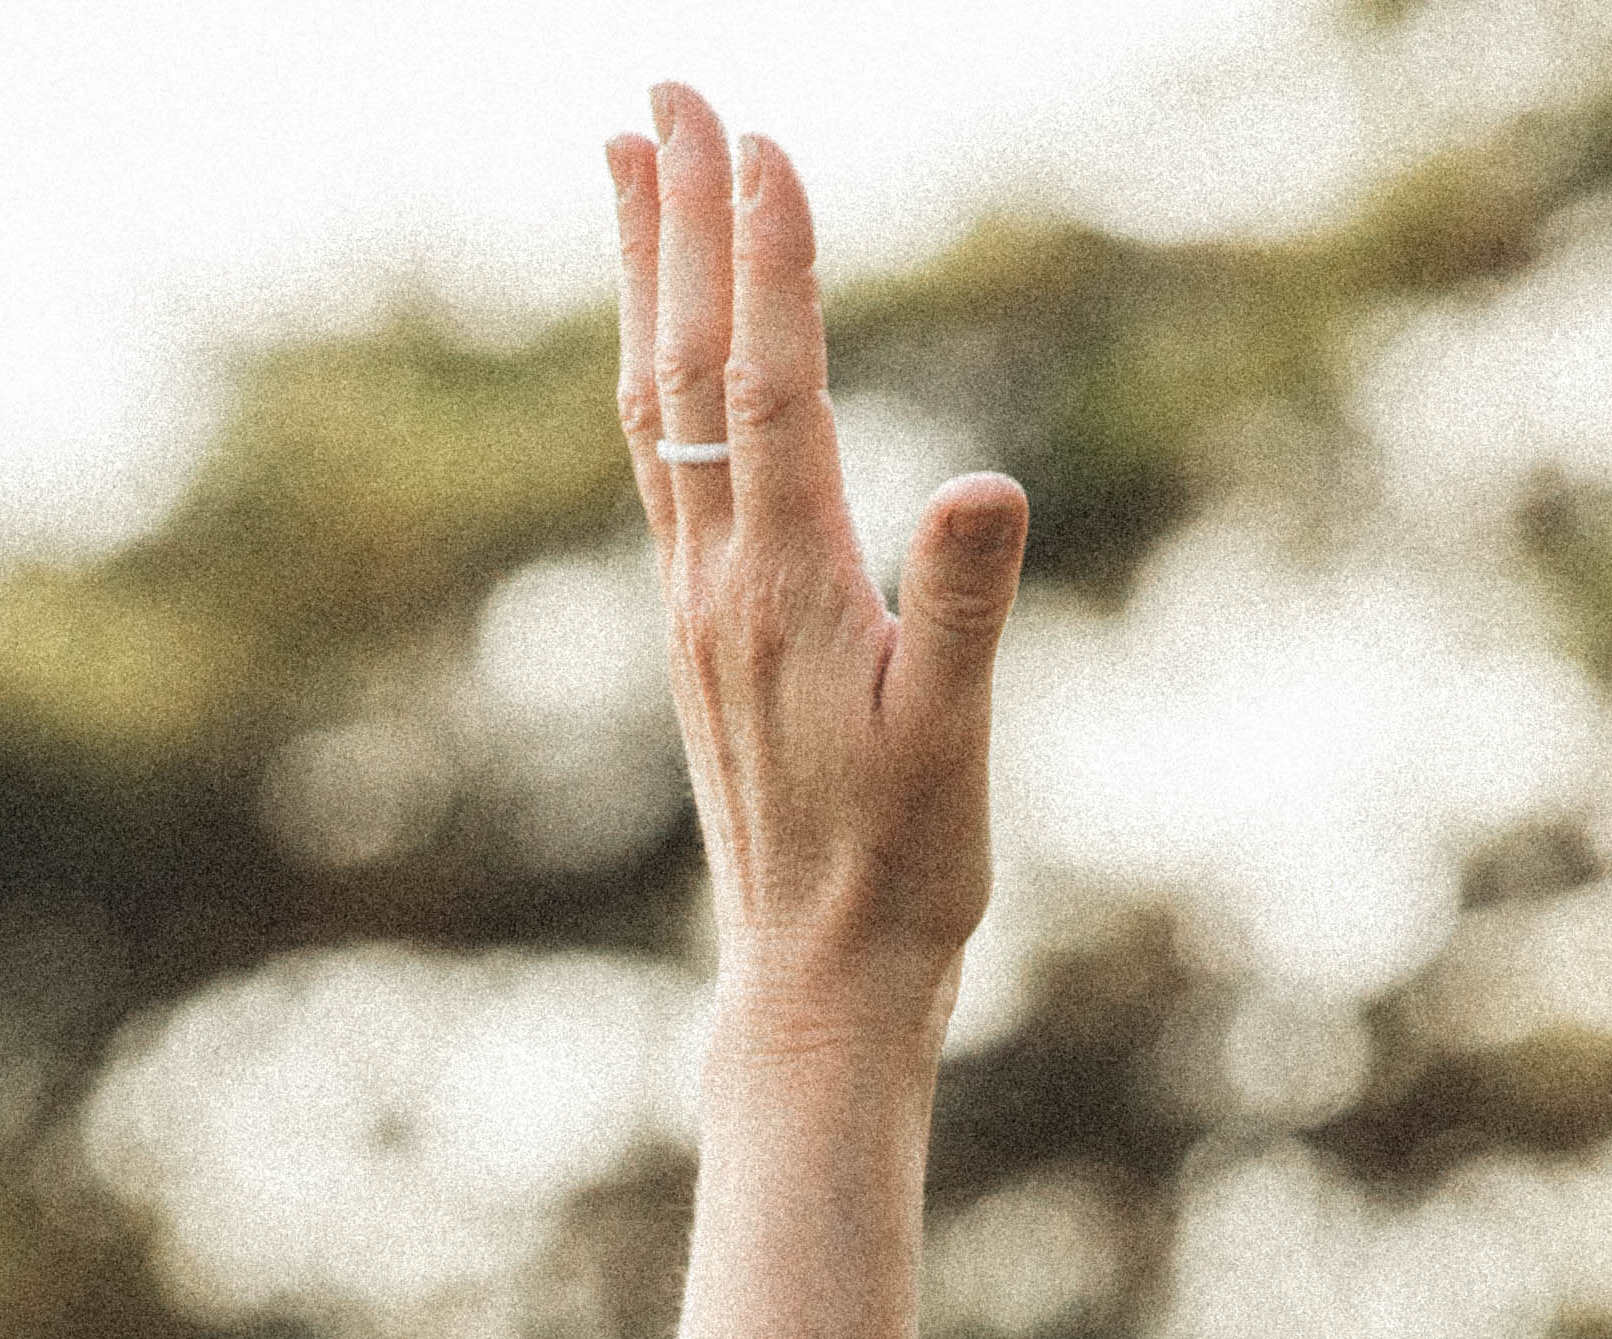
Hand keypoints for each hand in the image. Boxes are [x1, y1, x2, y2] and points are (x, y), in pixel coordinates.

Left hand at [612, 86, 1024, 1054]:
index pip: (769, 388)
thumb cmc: (904, 866)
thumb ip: (968, 606)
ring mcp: (698, 597)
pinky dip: (652, 361)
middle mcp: (720, 576)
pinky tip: (651, 329)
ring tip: (625, 157)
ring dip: (643, 270)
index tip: (758, 142)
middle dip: (677, 218)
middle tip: (671, 89)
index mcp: (789, 588)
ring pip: (655, 398)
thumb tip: (986, 481)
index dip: (765, 263)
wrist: (816, 977)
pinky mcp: (700, 623)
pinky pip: (660, 457)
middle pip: (687, 364)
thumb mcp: (957, 738)